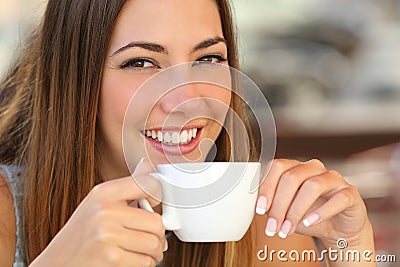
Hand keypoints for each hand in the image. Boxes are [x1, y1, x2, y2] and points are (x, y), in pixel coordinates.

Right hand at [30, 158, 165, 266]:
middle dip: (160, 235)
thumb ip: (127, 185)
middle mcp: (105, 211)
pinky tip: (133, 260)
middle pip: (157, 222)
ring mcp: (107, 235)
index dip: (158, 195)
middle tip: (154, 238)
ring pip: (154, 244)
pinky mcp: (111, 258)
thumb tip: (146, 163)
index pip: (148, 184)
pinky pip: (145, 262)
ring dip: (155, 252)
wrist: (58, 262)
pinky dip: (145, 264)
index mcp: (104, 192)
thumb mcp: (99, 201)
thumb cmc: (83, 232)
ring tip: (144, 250)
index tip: (155, 205)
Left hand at [256, 159, 372, 248]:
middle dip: (279, 205)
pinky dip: (321, 212)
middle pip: (292, 177)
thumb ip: (270, 204)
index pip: (277, 167)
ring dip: (296, 211)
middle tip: (273, 227)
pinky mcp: (350, 193)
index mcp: (295, 167)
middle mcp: (313, 168)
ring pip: (312, 186)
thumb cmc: (306, 215)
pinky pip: (338, 198)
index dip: (266, 187)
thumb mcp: (284, 210)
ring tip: (287, 230)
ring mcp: (333, 178)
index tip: (259, 209)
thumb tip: (254, 206)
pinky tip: (309, 223)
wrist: (337, 229)